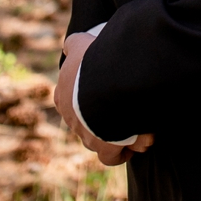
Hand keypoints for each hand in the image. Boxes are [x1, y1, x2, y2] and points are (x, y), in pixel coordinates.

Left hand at [55, 30, 151, 165]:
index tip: (105, 92)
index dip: (87, 98)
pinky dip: (124, 151)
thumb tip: (69, 46)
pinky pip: (112, 157)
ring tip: (137, 119)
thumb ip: (74, 44)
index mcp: (62, 96)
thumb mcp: (82, 45)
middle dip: (105, 117)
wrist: (108, 86)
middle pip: (87, 122)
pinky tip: (138, 140)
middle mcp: (71, 119)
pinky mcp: (104, 149)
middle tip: (125, 105)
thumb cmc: (95, 63)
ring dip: (118, 132)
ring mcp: (86, 137)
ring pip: (101, 139)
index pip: (70, 101)